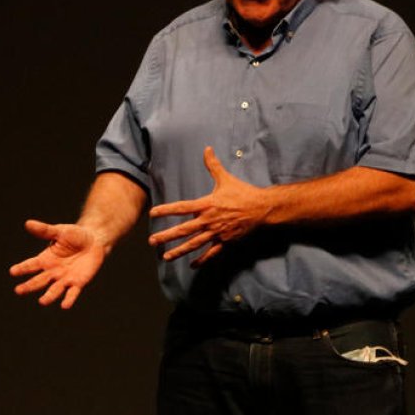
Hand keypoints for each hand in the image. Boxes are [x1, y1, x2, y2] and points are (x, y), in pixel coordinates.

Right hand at [9, 219, 106, 308]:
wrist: (95, 241)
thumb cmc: (75, 235)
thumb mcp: (60, 231)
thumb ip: (45, 230)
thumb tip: (28, 223)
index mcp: (46, 259)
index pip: (31, 265)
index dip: (22, 268)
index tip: (13, 271)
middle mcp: (53, 271)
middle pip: (39, 280)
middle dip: (29, 286)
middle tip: (18, 290)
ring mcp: (64, 278)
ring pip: (54, 290)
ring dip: (48, 296)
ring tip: (42, 301)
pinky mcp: (78, 283)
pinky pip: (72, 293)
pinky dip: (69, 299)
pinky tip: (65, 305)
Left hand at [148, 146, 271, 267]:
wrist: (261, 209)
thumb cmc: (243, 193)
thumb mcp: (226, 178)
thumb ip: (213, 165)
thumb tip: (207, 148)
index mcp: (207, 204)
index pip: (181, 208)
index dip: (166, 210)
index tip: (153, 213)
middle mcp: (209, 220)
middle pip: (184, 230)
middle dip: (167, 236)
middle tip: (152, 241)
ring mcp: (216, 233)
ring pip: (194, 244)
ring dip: (179, 251)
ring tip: (166, 257)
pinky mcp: (225, 241)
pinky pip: (211, 253)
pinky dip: (202, 260)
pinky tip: (192, 265)